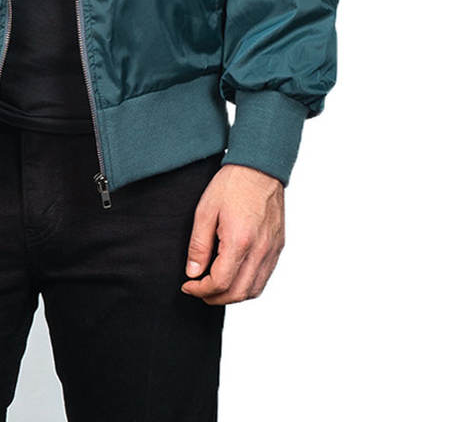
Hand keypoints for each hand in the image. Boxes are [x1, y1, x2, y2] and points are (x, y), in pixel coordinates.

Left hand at [180, 163, 284, 304]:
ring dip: (232, 296)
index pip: (220, 282)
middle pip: (238, 293)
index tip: (187, 286)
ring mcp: (272, 250)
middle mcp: (260, 250)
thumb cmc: (231, 185)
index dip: (200, 290)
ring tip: (214, 287)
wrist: (260, 167)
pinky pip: (264, 277)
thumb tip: (193, 273)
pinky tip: (233, 277)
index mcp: (240, 241)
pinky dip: (247, 286)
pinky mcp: (278, 246)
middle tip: (198, 291)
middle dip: (214, 298)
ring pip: (254, 290)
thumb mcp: (205, 211)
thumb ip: (198, 245)